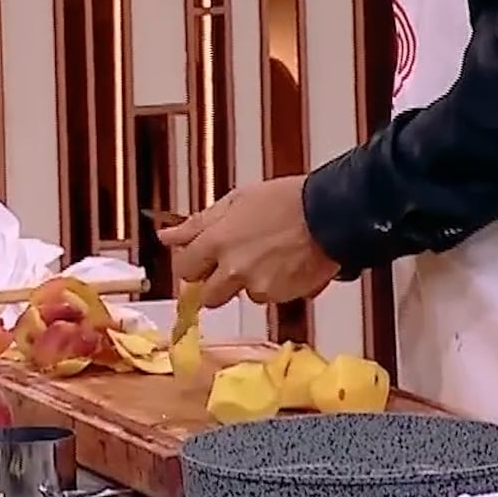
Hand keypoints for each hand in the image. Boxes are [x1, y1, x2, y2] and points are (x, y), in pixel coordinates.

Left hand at [158, 175, 340, 307]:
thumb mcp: (236, 201)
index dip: (194, 266)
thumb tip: (167, 235)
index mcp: (217, 241)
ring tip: (271, 256)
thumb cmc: (287, 200)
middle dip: (217, 285)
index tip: (201, 261)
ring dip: (250, 283)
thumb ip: (198, 224)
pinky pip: (270, 297)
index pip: (185, 269)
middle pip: (208, 296)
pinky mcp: (281, 296)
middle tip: (235, 264)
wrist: (330, 214)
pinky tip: (287, 263)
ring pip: (242, 296)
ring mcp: (257, 285)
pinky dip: (275, 285)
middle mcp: (232, 268)